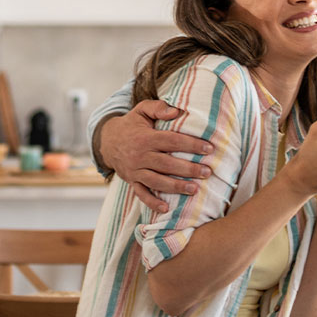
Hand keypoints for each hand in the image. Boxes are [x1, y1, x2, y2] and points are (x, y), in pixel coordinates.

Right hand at [99, 99, 214, 212]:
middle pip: (167, 163)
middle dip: (188, 169)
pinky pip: (141, 194)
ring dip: (176, 186)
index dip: (191, 144)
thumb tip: (176, 112)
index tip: (209, 148)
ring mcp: (135, 170)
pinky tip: (166, 209)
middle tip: (207, 172)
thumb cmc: (131, 124)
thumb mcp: (141, 110)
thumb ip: (158, 108)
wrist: (107, 141)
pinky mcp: (131, 181)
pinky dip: (152, 202)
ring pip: (157, 181)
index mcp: (146, 137)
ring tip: (194, 189)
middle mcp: (140, 155)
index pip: (172, 141)